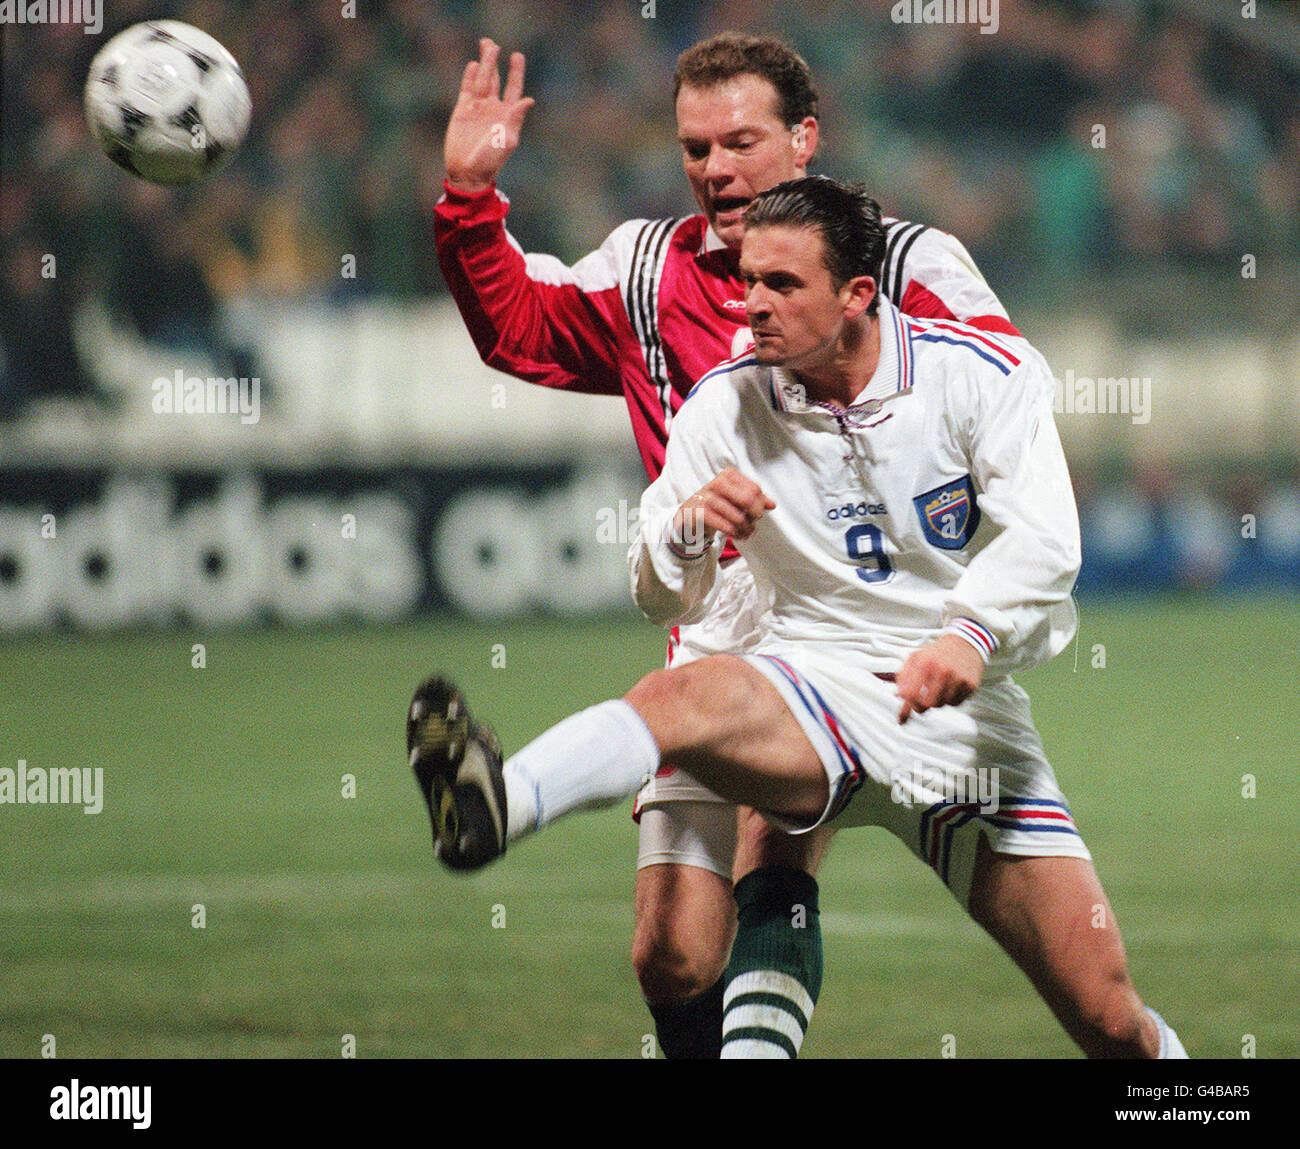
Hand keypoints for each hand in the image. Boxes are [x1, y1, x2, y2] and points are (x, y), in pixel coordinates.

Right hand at [444, 38, 534, 192]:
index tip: (517, 56)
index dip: (516, 72)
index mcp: (507, 115)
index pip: (514, 88)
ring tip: (486, 45)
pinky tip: (473, 64)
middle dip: (495, 61)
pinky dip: (470, 76)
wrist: (468, 172)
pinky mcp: (462, 110)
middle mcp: (493, 108)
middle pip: (496, 79)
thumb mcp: (507, 140)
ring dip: (484, 63)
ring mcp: (477, 108)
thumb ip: (516, 118)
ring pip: (482, 80)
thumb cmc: (491, 160)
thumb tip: (528, 100)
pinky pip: (467, 89)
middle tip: (493, 43)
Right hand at [673, 468, 774, 550]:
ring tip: (746, 532)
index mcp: (728, 475)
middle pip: (748, 500)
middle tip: (752, 522)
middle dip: (754, 515)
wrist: (689, 515)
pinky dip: (735, 533)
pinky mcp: (700, 514)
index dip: (760, 504)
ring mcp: (707, 498)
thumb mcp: (735, 498)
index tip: (757, 513)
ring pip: (738, 517)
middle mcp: (717, 483)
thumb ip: (754, 499)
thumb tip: (772, 504)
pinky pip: (726, 526)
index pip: (754, 489)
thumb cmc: (716, 505)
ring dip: (745, 529)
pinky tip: (736, 535)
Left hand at [896, 634, 983, 723]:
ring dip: (937, 701)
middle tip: (921, 700)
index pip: (911, 694)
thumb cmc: (937, 652)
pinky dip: (950, 699)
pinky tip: (950, 688)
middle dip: (922, 705)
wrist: (964, 642)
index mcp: (925, 663)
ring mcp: (958, 678)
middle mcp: (942, 671)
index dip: (908, 702)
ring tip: (938, 688)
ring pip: (941, 705)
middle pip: (927, 703)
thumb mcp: (916, 658)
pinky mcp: (970, 685)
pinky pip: (955, 704)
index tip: (908, 702)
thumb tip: (898, 695)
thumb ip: (903, 676)